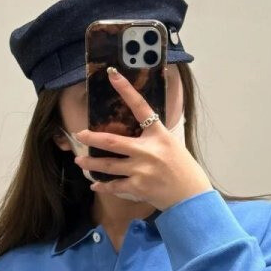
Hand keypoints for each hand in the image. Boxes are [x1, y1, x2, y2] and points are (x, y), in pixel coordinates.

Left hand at [72, 66, 212, 211]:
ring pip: (108, 165)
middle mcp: (148, 150)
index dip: (126, 90)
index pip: (140, 107)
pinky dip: (103, 186)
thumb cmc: (182, 169)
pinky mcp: (138, 187)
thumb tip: (134, 133)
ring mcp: (141, 169)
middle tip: (78, 135)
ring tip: (79, 161)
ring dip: (90, 164)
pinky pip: (115, 186)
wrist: (191, 195)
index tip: (112, 74)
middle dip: (91, 138)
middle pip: (112, 142)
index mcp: (158, 134)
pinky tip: (94, 185)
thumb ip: (152, 137)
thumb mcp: (171, 144)